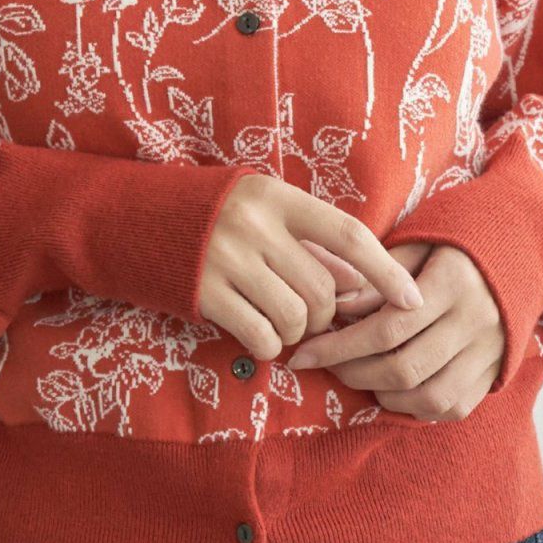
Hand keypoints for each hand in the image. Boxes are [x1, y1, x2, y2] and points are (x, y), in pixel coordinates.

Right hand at [199, 175, 425, 361]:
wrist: (129, 219)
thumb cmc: (209, 216)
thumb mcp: (260, 211)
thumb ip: (306, 241)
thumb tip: (359, 285)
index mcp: (277, 196)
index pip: (348, 234)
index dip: (385, 270)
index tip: (413, 299)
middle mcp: (255, 225)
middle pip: (323, 288)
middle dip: (327, 315)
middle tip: (312, 317)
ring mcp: (227, 259)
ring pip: (297, 316)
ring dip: (299, 333)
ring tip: (282, 324)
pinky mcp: (204, 293)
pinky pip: (261, 335)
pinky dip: (271, 346)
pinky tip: (260, 337)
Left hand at [281, 242, 506, 420]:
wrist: (518, 255)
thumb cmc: (453, 247)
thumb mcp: (416, 245)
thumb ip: (377, 276)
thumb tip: (337, 306)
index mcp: (455, 282)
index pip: (387, 328)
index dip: (339, 346)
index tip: (304, 353)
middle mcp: (476, 321)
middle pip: (404, 367)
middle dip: (352, 372)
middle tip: (324, 364)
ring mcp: (490, 352)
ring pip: (428, 396)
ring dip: (382, 394)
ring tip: (357, 375)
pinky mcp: (494, 372)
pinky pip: (451, 407)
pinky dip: (415, 407)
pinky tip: (392, 389)